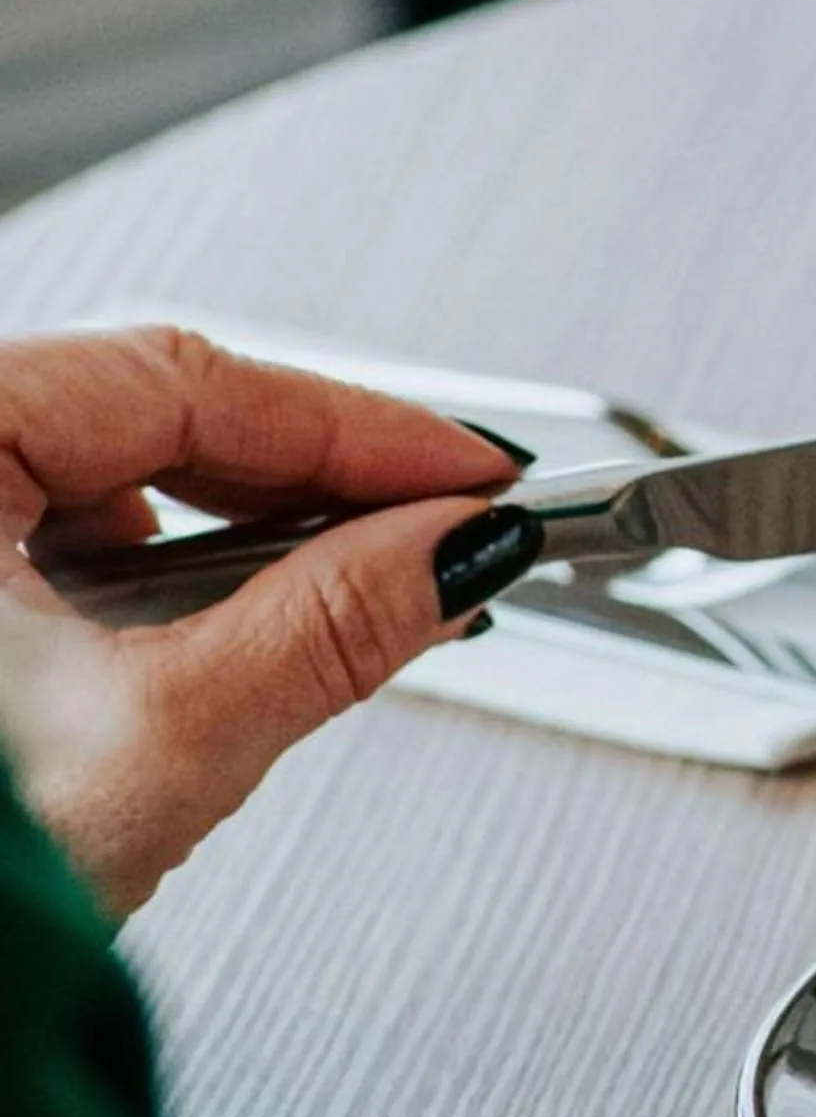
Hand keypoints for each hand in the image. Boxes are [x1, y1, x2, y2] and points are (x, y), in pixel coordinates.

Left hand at [0, 327, 541, 912]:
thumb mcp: (162, 738)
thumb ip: (332, 624)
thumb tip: (452, 551)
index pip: (188, 379)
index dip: (361, 429)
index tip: (470, 473)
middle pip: (144, 421)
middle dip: (309, 489)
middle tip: (436, 534)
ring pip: (97, 488)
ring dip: (233, 543)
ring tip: (336, 607)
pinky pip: (45, 546)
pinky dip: (147, 585)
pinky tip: (212, 643)